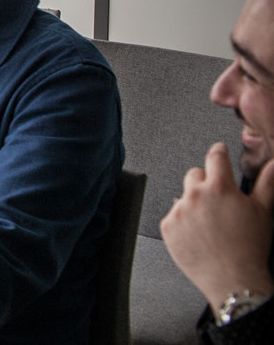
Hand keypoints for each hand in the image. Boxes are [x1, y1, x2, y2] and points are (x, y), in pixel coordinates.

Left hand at [161, 142, 273, 304]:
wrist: (234, 279)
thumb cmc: (250, 248)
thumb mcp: (263, 211)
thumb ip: (266, 183)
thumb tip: (272, 164)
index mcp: (219, 187)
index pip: (215, 157)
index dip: (218, 152)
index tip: (219, 152)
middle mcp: (195, 195)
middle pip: (195, 175)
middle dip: (206, 183)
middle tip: (219, 202)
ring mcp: (179, 211)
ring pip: (184, 197)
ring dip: (194, 205)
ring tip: (211, 225)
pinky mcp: (167, 226)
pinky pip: (173, 216)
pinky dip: (183, 222)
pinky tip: (199, 234)